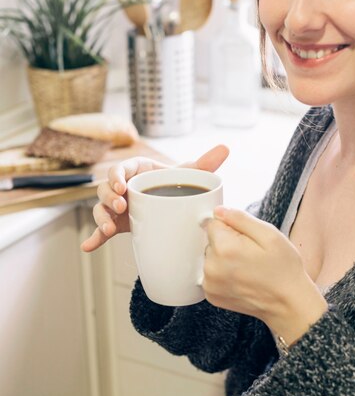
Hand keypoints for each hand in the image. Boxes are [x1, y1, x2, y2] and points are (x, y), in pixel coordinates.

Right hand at [80, 144, 228, 252]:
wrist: (177, 206)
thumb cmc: (178, 185)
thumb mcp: (190, 175)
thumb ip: (205, 163)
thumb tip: (225, 148)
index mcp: (137, 171)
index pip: (120, 169)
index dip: (116, 176)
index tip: (122, 186)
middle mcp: (123, 188)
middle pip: (105, 189)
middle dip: (108, 198)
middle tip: (120, 207)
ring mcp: (118, 207)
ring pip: (100, 209)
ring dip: (100, 218)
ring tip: (108, 230)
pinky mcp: (117, 223)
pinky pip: (101, 230)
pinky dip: (94, 238)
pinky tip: (88, 247)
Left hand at [203, 207, 327, 344]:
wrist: (288, 304)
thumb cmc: (283, 269)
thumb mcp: (269, 235)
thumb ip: (240, 218)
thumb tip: (218, 211)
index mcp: (224, 248)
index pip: (214, 223)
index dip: (232, 227)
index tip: (247, 238)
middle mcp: (211, 267)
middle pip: (211, 241)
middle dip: (228, 242)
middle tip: (251, 254)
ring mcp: (210, 284)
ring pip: (211, 257)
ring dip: (224, 258)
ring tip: (247, 268)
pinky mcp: (211, 295)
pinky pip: (211, 273)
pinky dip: (223, 273)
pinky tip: (241, 278)